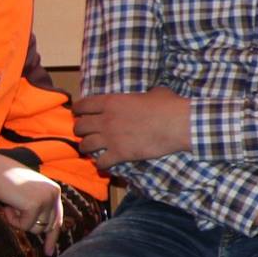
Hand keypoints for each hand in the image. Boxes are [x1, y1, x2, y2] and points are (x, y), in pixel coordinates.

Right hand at [0, 153, 64, 255]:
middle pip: (47, 227)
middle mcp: (54, 194)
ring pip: (36, 228)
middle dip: (29, 226)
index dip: (53, 237)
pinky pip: (24, 225)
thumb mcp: (28, 193)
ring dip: (19, 221)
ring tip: (11, 205)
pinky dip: (13, 220)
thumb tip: (43, 228)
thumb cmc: (6, 181)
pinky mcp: (35, 205)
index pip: (58, 219)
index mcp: (54, 191)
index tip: (48, 252)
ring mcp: (46, 199)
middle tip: (11, 210)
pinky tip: (8, 205)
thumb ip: (39, 207)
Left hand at [73, 87, 191, 168]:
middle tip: (87, 132)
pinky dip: (101, 164)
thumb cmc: (168, 105)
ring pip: (84, 145)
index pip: (82, 106)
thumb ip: (142, 95)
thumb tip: (148, 96)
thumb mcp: (154, 93)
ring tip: (91, 149)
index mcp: (111, 102)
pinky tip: (104, 163)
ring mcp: (111, 139)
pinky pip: (100, 162)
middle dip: (80, 130)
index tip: (80, 113)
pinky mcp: (119, 154)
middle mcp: (105, 120)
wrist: (178, 124)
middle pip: (79, 127)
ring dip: (86, 147)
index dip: (79, 110)